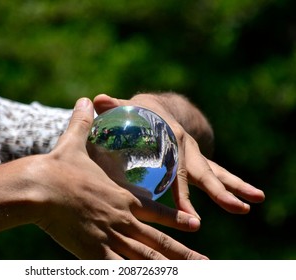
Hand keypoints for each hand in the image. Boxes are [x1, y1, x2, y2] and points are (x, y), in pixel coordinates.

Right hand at [34, 98, 207, 258]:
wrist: (39, 187)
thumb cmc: (57, 167)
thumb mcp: (73, 142)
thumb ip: (82, 123)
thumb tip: (86, 100)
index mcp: (120, 196)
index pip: (155, 210)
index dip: (176, 218)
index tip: (195, 224)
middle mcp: (121, 218)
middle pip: (158, 240)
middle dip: (183, 252)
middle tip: (206, 262)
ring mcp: (110, 236)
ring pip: (146, 258)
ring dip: (169, 268)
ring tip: (190, 274)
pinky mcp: (93, 251)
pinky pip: (119, 269)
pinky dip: (134, 276)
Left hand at [92, 94, 264, 217]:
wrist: (158, 108)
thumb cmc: (138, 113)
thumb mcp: (128, 108)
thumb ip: (114, 106)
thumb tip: (97, 99)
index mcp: (171, 137)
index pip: (176, 169)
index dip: (180, 191)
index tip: (185, 212)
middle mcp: (187, 146)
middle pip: (202, 172)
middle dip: (218, 192)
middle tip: (236, 208)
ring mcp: (194, 153)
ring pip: (215, 173)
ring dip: (234, 189)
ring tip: (253, 203)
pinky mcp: (196, 159)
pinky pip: (217, 173)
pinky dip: (232, 185)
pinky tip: (247, 200)